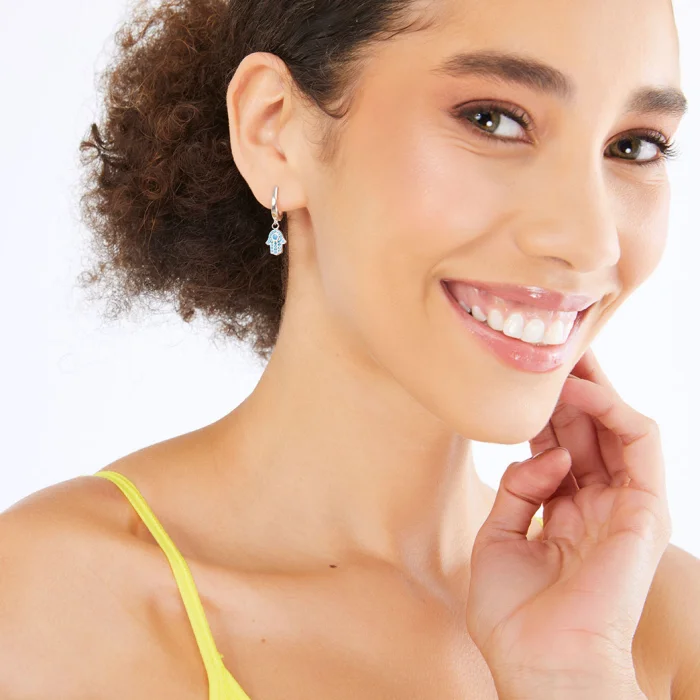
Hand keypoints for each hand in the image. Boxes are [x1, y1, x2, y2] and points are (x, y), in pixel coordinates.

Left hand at [466, 348, 670, 697]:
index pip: (558, 446)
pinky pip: (640, 443)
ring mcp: (623, 506)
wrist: (539, 663)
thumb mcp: (499, 539)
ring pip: (616, 428)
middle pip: (587, 431)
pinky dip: (612, 410)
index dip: (542, 411)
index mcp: (563, 513)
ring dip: (592, 389)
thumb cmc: (514, 614)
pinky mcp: (646, 510)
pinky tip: (577, 393)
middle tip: (548, 350)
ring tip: (562, 358)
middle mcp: (596, 504)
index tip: (521, 380)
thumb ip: (517, 490)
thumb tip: (543, 454)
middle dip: (568, 390)